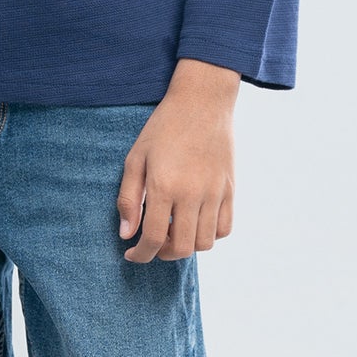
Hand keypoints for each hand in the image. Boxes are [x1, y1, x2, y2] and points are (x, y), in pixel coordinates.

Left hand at [118, 59, 237, 261]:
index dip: (139, 255)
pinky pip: (225, 228)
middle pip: (181, 247)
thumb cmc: (163, 127)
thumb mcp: (135, 158)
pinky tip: (195, 223)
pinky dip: (210, 235)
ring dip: (186, 246)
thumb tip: (126, 233)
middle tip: (152, 242)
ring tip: (173, 231)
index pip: (152, 238)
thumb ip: (128, 198)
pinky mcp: (230, 189)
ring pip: (204, 243)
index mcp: (163, 186)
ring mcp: (215, 193)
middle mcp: (192, 194)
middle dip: (161, 254)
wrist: (202, 102)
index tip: (131, 254)